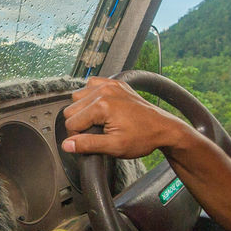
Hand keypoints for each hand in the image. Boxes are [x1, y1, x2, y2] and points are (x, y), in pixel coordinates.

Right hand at [60, 77, 194, 157]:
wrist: (163, 128)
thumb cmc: (143, 137)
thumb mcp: (114, 146)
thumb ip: (88, 144)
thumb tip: (67, 145)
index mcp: (102, 105)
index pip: (71, 122)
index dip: (77, 136)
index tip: (89, 142)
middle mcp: (104, 90)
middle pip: (71, 108)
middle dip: (79, 123)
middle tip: (96, 133)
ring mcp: (109, 84)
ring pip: (78, 97)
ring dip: (83, 110)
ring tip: (99, 121)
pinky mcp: (115, 83)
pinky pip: (91, 85)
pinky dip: (91, 97)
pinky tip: (100, 108)